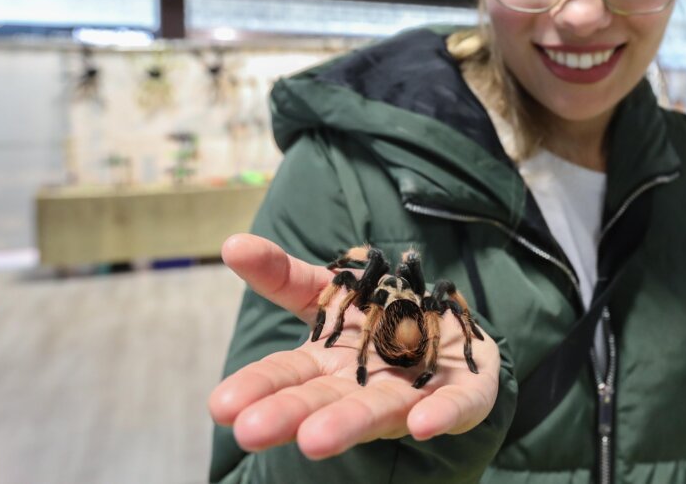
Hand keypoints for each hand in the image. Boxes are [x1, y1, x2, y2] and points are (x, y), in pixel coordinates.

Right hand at [208, 234, 500, 459]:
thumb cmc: (382, 319)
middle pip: (325, 400)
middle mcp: (365, 388)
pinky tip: (424, 424)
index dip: (257, 388)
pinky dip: (440, 415)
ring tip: (315, 441)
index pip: (287, 376)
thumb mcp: (331, 292)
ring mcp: (413, 395)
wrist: (451, 330)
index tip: (220, 405)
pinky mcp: (464, 396)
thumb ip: (284, 275)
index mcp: (329, 366)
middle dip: (291, 414)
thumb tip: (231, 244)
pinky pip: (454, 407)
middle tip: (251, 431)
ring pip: (379, 410)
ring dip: (349, 424)